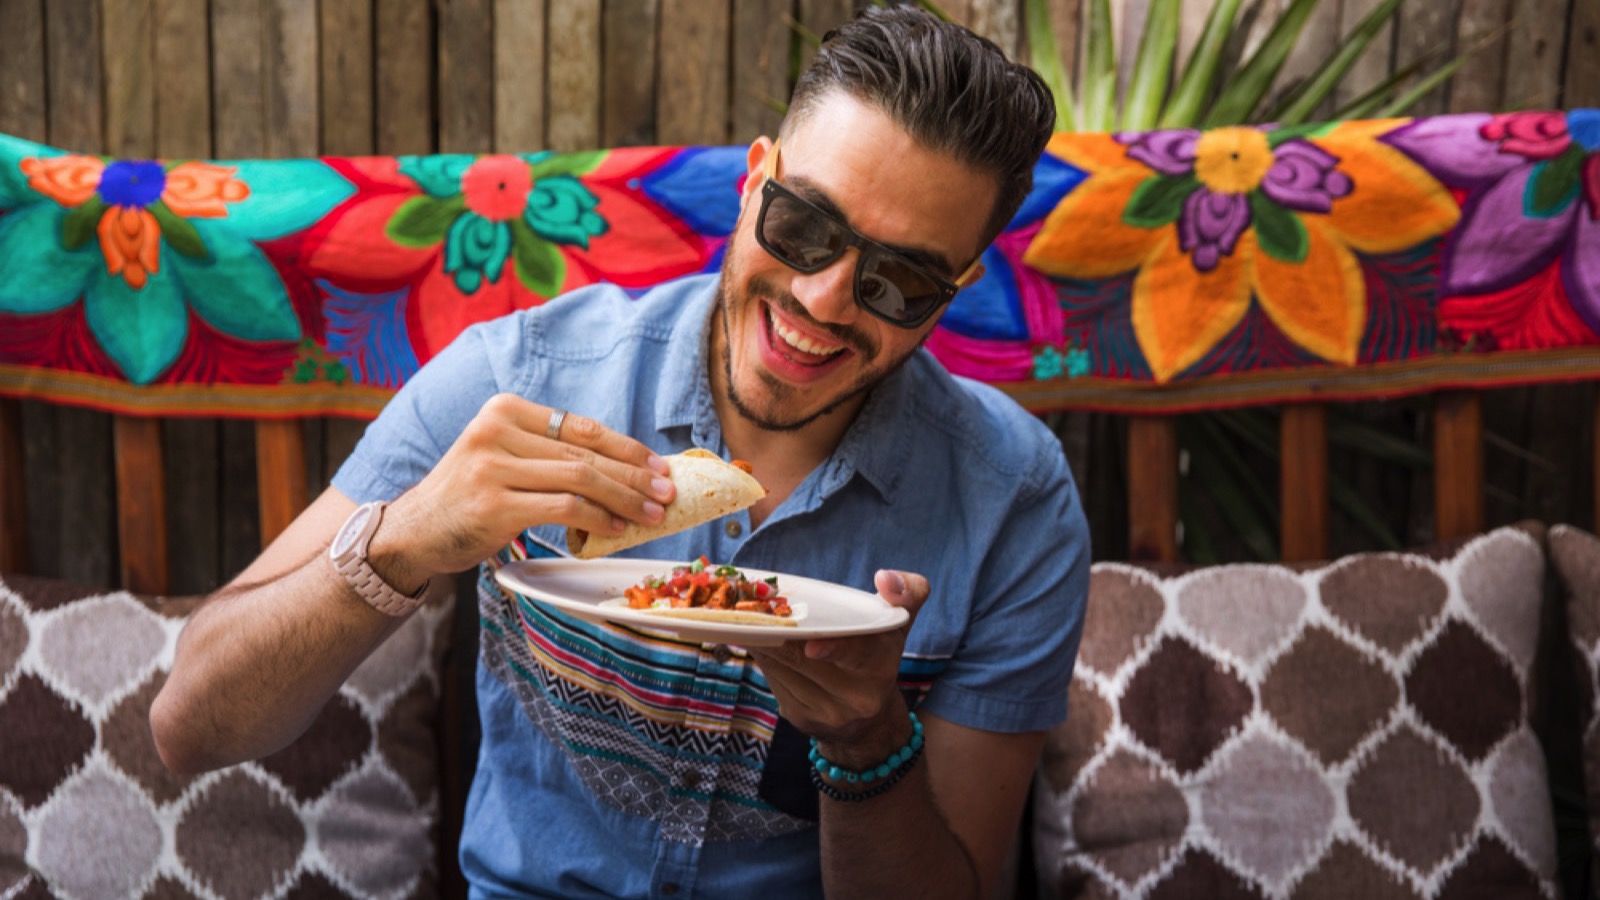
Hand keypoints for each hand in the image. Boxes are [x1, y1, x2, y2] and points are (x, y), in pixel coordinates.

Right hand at [374, 394, 674, 586]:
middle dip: (633, 474)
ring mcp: (492, 467)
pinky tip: (617, 527)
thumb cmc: (470, 496)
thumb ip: (548, 453)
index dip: (625, 447)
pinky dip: (598, 518)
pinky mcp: (493, 505)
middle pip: (584, 452)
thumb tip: (623, 465)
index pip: (580, 426)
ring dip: (624, 498)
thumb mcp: (502, 456)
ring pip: (579, 478)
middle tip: (667, 491)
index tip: (657, 465)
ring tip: (652, 513)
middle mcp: (495, 431)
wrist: (413, 531)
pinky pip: (563, 508)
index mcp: (504, 410)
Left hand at [748, 570, 929, 767]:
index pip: (859, 655)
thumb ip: (907, 593)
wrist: (869, 721)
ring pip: (784, 668)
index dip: (835, 649)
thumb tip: (884, 577)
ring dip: (765, 642)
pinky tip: (761, 642)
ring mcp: (827, 713)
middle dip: (780, 633)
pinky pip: (774, 680)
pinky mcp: (801, 719)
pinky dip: (765, 658)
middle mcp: (857, 697)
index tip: (812, 646)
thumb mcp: (898, 625)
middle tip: (759, 609)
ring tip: (753, 620)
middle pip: (805, 659)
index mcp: (882, 667)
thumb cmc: (878, 655)